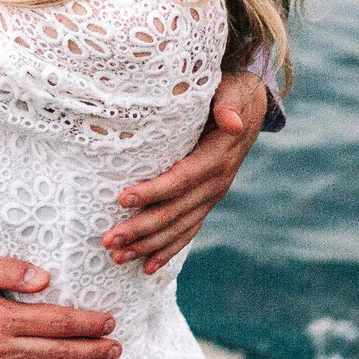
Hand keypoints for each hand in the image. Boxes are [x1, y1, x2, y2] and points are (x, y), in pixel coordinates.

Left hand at [103, 71, 267, 273]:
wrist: (250, 108)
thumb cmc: (231, 93)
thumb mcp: (232, 91)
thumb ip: (229, 104)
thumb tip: (231, 121)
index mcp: (217, 158)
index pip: (181, 179)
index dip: (154, 190)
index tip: (123, 198)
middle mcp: (216, 184)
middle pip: (174, 211)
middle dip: (141, 228)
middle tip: (109, 240)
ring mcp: (212, 197)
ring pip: (178, 228)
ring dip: (147, 245)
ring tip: (117, 257)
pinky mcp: (206, 203)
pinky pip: (188, 231)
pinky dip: (168, 250)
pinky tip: (147, 267)